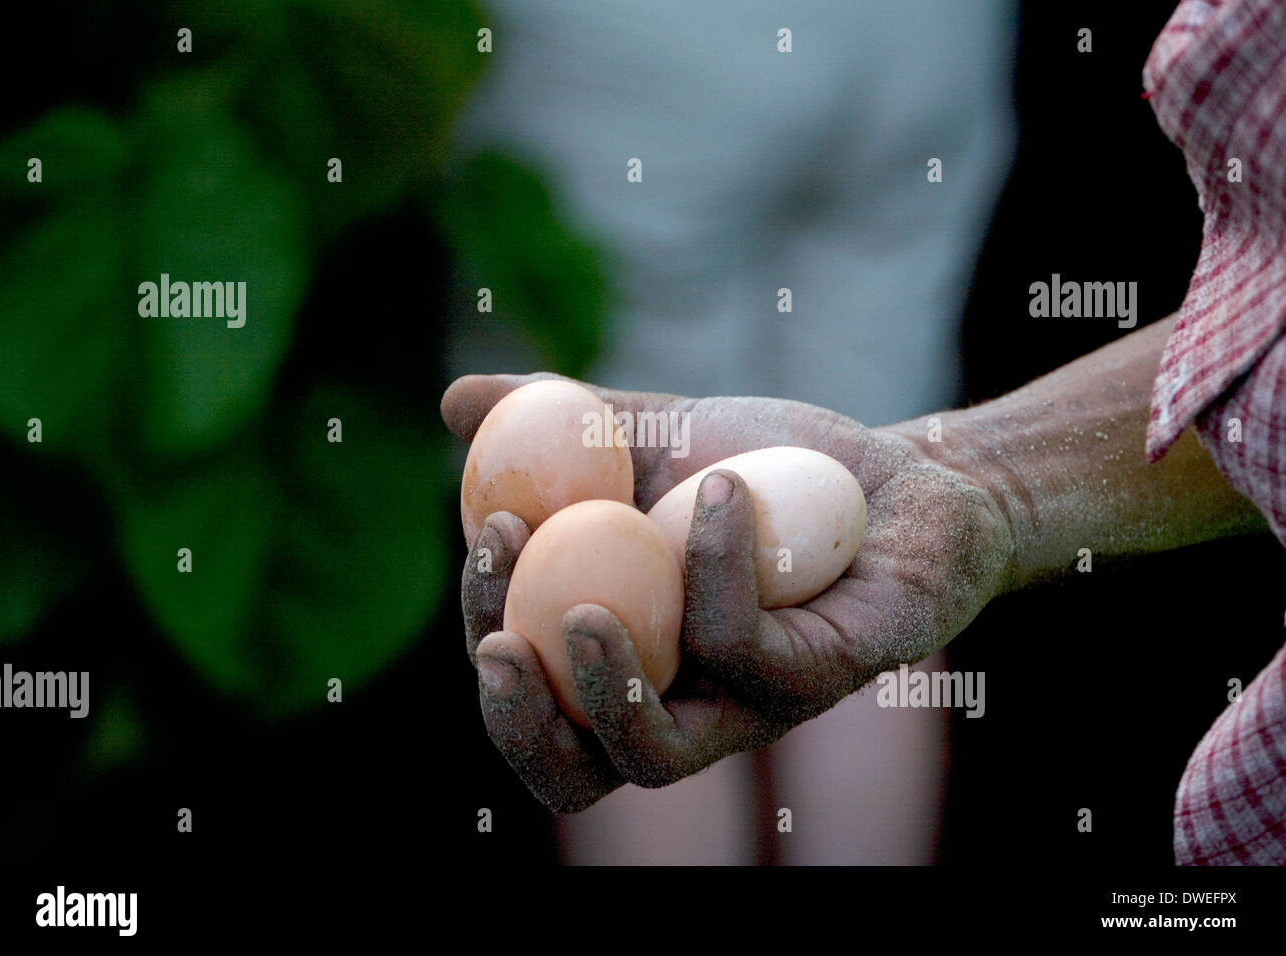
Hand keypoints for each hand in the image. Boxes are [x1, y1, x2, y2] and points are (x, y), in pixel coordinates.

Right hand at [443, 373, 1015, 811]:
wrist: (894, 475)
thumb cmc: (767, 470)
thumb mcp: (656, 437)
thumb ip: (565, 427)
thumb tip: (455, 403)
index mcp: (625, 659)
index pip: (533, 693)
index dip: (488, 639)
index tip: (489, 536)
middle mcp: (679, 704)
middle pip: (573, 767)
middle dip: (517, 721)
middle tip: (498, 643)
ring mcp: (749, 706)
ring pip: (655, 754)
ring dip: (601, 687)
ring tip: (579, 607)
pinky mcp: (822, 677)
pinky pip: (744, 650)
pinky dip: (714, 571)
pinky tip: (717, 492)